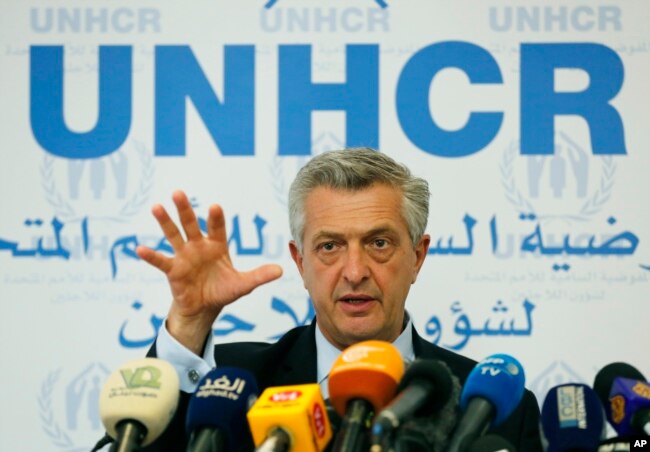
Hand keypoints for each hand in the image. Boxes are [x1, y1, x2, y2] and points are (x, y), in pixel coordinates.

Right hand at [136, 190, 282, 353]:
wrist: (204, 307)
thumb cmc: (222, 291)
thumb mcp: (243, 285)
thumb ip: (259, 276)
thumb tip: (281, 271)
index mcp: (217, 246)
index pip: (217, 228)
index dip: (215, 218)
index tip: (215, 206)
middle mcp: (198, 246)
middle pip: (191, 224)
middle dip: (185, 209)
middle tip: (178, 192)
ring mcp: (184, 256)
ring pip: (173, 235)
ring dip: (165, 222)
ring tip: (156, 207)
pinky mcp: (172, 270)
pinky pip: (160, 260)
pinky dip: (151, 255)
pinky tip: (140, 249)